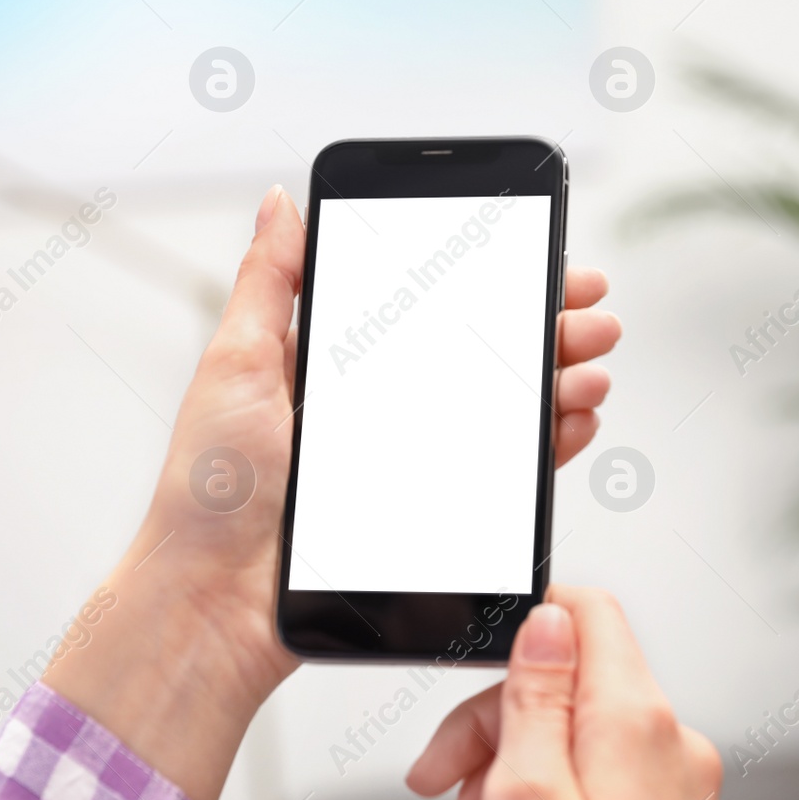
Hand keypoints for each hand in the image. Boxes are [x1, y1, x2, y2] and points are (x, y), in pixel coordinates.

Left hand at [45, 186, 622, 799]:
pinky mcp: (430, 508)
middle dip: (546, 324)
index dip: (490, 278)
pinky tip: (571, 420)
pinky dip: (548, 444)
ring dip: (558, 379)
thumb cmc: (209, 487)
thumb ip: (269, 281)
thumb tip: (280, 200)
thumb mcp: (235, 362)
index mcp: (339, 360)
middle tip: (589, 311)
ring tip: (589, 364)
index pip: (430, 304)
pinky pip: (505, 472)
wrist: (216, 599)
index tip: (540, 253)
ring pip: (505, 406)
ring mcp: (410, 456)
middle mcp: (382, 403)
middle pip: (482, 350)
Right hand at [407, 586, 722, 799]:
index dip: (519, 629)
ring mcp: (680, 789)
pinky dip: (554, 796)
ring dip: (515, 768)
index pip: (585, 612)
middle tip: (444, 781)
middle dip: (495, 725)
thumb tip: (547, 621)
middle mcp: (674, 745)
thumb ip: (536, 701)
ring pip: (581, 741)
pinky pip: (605, 781)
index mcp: (637, 721)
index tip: (470, 676)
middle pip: (571, 685)